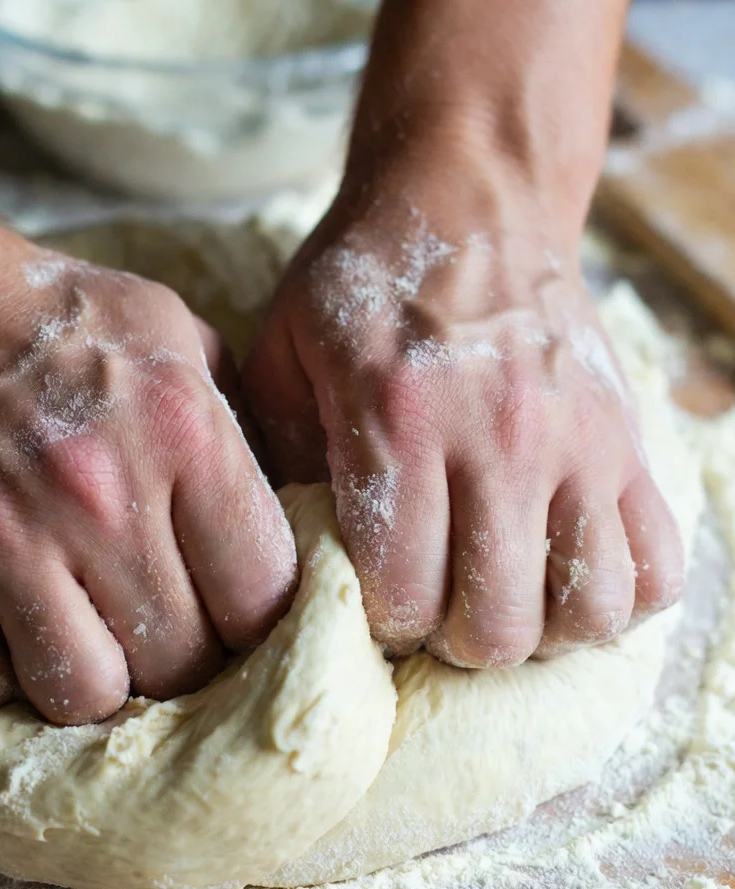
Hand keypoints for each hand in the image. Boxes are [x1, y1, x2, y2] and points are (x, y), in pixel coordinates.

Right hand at [0, 219, 297, 722]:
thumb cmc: (51, 318)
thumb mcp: (175, 337)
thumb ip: (239, 431)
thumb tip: (282, 530)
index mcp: (183, 432)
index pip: (263, 594)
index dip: (257, 624)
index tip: (233, 619)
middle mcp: (100, 494)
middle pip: (182, 662)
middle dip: (182, 662)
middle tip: (158, 632)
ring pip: (84, 695)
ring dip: (92, 680)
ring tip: (84, 636)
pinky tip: (3, 628)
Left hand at [244, 161, 682, 666]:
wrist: (468, 195)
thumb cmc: (362, 281)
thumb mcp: (284, 352)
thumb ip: (279, 457)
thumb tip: (292, 558)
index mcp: (396, 419)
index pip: (401, 592)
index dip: (379, 625)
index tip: (370, 603)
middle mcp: (498, 436)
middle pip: (495, 623)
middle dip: (452, 644)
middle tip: (432, 614)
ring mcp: (577, 440)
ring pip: (588, 610)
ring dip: (537, 630)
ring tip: (498, 599)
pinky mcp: (626, 438)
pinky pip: (659, 563)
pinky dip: (616, 595)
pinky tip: (562, 573)